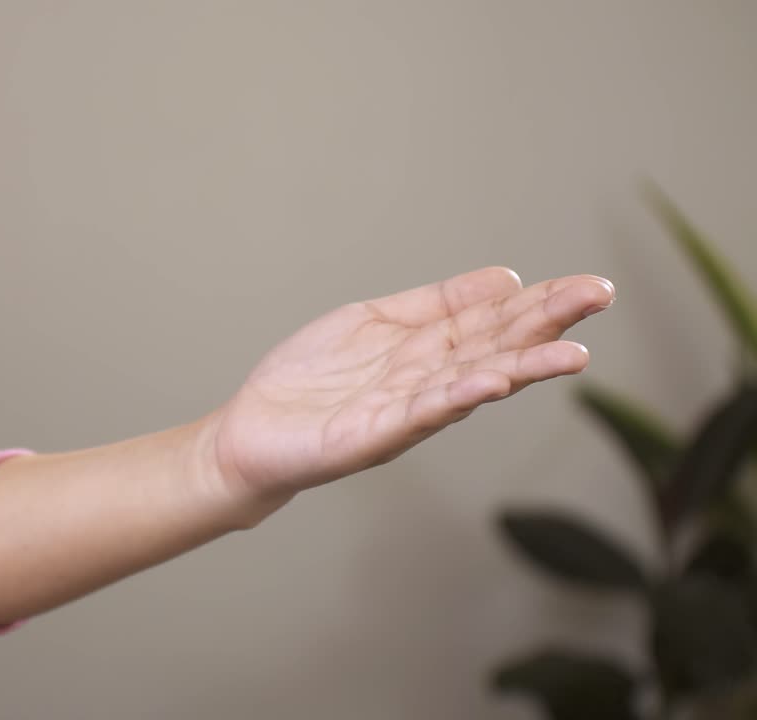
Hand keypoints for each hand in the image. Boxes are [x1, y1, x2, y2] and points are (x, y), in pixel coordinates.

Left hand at [200, 266, 614, 522]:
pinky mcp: (372, 435)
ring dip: (521, 368)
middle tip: (599, 299)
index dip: (542, 304)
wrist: (252, 431)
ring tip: (570, 353)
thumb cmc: (313, 379)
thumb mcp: (375, 321)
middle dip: (547, 325)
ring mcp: (404, 411)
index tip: (591, 287)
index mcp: (429, 351)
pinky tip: (491, 380)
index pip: (494, 322)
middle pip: (496, 348)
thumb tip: (507, 278)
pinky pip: (420, 413)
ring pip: (471, 385)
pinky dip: (455, 396)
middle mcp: (427, 382)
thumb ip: (435, 304)